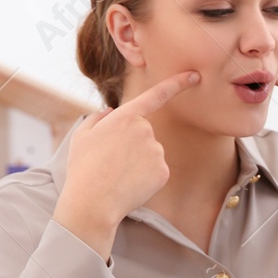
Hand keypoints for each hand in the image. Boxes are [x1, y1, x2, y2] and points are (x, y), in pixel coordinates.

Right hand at [57, 71, 199, 231]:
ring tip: (118, 173)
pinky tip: (130, 184)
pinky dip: (145, 177)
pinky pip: (156, 170)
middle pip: (145, 133)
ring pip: (151, 152)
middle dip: (132, 144)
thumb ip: (99, 118)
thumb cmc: (83, 168)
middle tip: (111, 160)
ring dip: (138, 162)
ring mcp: (157, 151)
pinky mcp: (163, 171)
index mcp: (125, 117)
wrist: (93, 202)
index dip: (177, 83)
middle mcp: (146, 130)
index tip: (195, 76)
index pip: (156, 95)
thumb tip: (111, 112)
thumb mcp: (83, 135)